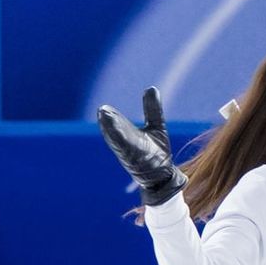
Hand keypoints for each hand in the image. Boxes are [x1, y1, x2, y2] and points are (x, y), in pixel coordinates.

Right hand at [97, 85, 187, 205]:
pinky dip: (122, 142)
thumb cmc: (156, 153)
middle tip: (102, 110)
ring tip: (104, 117)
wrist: (163, 176)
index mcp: (127, 136)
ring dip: (111, 131)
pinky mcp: (136, 161)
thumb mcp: (155, 127)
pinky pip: (128, 151)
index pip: (117, 124)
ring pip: (118, 141)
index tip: (104, 108)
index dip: (112, 117)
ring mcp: (130, 154)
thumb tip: (151, 88)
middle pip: (115, 132)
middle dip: (109, 122)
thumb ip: (152, 110)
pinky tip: (116, 133)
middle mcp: (126, 145)